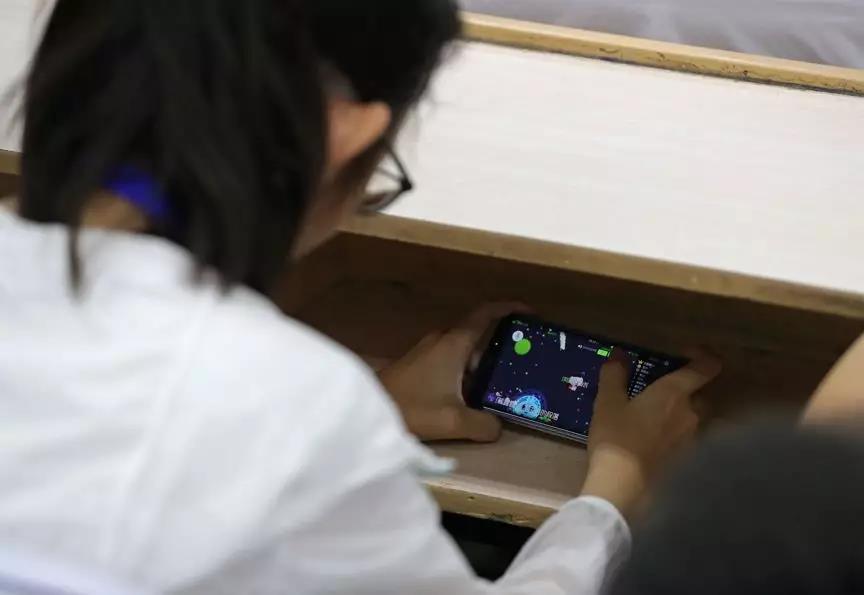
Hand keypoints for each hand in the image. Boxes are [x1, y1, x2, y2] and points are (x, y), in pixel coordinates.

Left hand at [379, 304, 523, 442]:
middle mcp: (441, 339)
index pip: (485, 314)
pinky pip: (451, 360)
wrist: (369, 410)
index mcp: (453, 343)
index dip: (509, 309)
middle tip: (523, 363)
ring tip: (503, 384)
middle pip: (478, 335)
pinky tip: (473, 395)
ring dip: (483, 364)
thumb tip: (499, 426)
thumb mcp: (455, 422)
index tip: (529, 314)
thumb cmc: (413, 408)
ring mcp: (428, 350)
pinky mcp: (418, 364)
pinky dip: (467, 372)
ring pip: (464, 351)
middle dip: (501, 346)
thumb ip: (484, 424)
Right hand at [581, 349, 721, 516]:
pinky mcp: (688, 460)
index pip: (706, 367)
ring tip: (653, 422)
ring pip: (693, 419)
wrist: (625, 486)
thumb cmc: (617, 437)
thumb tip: (619, 354)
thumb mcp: (608, 402)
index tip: (687, 354)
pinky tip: (654, 446)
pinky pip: (686, 440)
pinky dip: (674, 437)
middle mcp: (691, 413)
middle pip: (701, 394)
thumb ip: (615, 374)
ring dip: (679, 416)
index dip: (704, 356)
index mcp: (674, 393)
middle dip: (686, 390)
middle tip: (661, 393)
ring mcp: (693, 439)